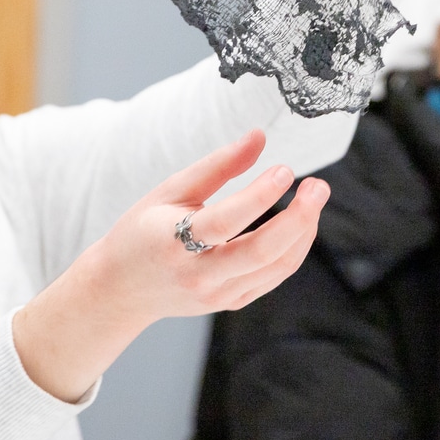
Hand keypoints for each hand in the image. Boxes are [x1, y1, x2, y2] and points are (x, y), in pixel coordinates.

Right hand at [13, 130, 329, 400]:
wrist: (121, 289)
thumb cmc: (143, 231)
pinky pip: (273, 277)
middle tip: (318, 186)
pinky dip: (293, 249)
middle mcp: (199, 275)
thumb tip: (260, 137)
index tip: (286, 169)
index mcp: (175, 243)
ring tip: (313, 197)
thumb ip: (216, 166)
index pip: (226, 221)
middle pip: (261, 252)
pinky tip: (299, 223)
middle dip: (299, 218)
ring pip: (276, 266)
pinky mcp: (230, 303)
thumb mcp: (170, 190)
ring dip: (303, 231)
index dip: (260, 195)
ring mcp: (217, 294)